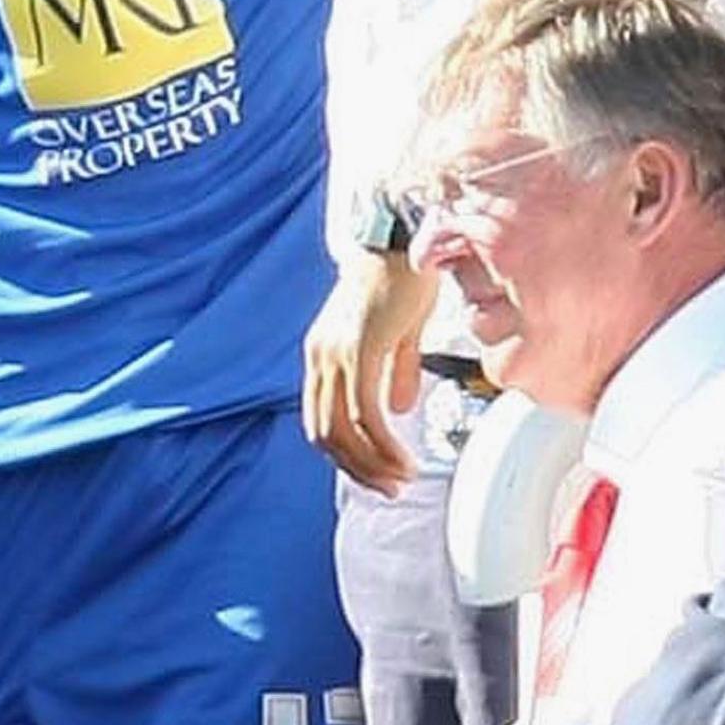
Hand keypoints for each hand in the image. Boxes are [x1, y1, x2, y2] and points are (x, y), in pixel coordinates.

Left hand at [302, 252, 439, 495]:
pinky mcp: (361, 351)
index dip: (345, 455)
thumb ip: (396, 370)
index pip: (320, 420)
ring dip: (371, 464)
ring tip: (399, 478)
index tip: (374, 472)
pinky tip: (404, 457)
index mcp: (324, 353)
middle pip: (325, 434)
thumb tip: (399, 407)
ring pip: (342, 431)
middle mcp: (322, 357)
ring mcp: (337, 354)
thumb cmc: (403, 276)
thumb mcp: (399, 332)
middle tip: (388, 488)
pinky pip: (366, 414)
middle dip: (357, 469)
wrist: (403, 236)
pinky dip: (383, 445)